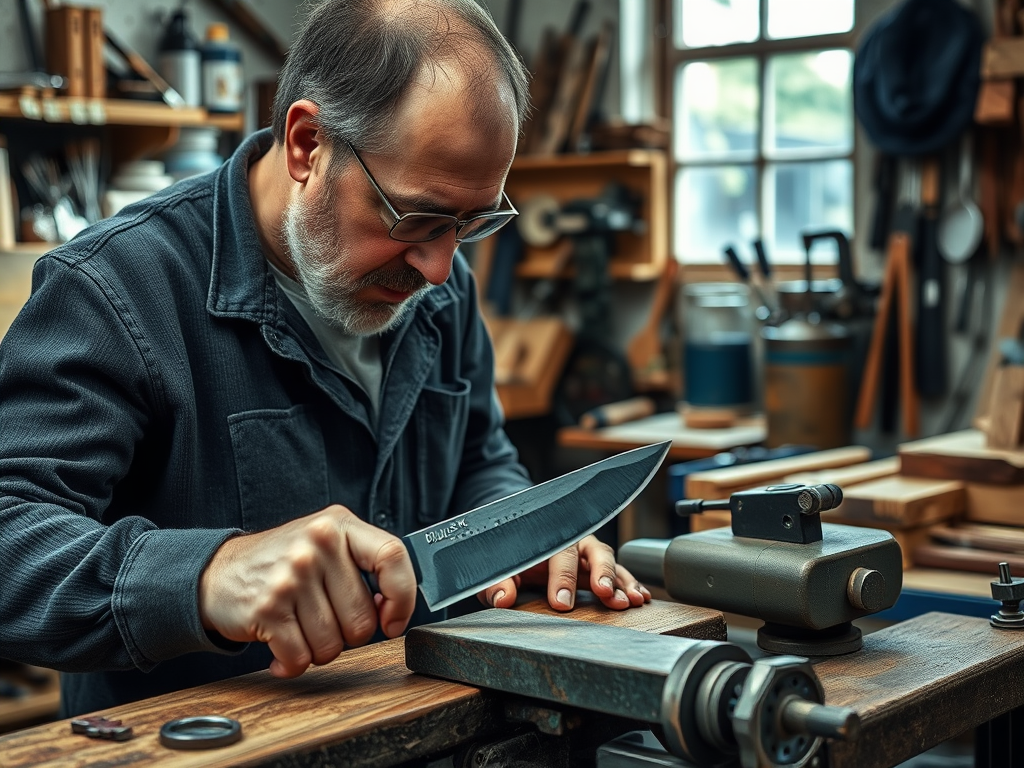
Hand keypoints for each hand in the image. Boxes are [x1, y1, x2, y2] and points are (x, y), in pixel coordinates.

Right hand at [198, 504, 416, 677]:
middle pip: (362, 618)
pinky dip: (293, 663)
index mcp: (339, 525)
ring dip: (319, 650)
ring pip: (332, 644)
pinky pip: (301, 657)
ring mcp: (291, 576)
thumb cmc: (282, 563)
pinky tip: (282, 649)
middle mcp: (317, 545)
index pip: (393, 556)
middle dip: (348, 635)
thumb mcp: (325, 542)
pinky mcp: (267, 608)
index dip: (403, 597)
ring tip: (300, 629)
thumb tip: (392, 609)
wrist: (217, 572)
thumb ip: (361, 565)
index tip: (392, 620)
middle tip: (325, 621)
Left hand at [477, 534, 650, 611]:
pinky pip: (620, 573)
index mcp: (549, 537)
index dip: (562, 578)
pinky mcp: (600, 566)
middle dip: (601, 573)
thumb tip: (503, 598)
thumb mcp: (500, 569)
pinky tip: (641, 597)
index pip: (558, 554)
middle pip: (593, 551)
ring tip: (631, 601)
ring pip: (610, 562)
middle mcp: (574, 542)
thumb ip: (498, 581)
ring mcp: (589, 553)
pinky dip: (631, 584)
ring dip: (621, 581)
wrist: (521, 538)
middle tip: (605, 594)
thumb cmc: (512, 556)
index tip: (562, 603)